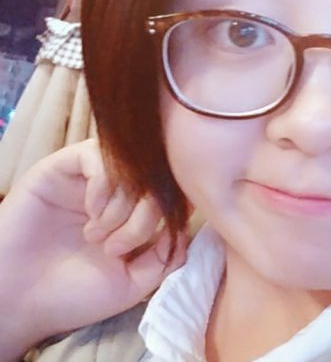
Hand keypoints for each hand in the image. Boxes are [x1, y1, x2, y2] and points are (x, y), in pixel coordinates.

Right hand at [0, 139, 186, 359]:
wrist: (16, 300)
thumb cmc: (73, 292)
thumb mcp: (133, 282)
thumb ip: (166, 255)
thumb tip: (188, 225)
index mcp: (138, 210)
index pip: (175, 186)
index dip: (176, 208)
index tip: (158, 238)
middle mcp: (119, 188)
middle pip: (159, 174)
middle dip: (147, 215)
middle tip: (117, 247)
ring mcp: (94, 174)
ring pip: (132, 163)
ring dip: (123, 204)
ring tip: (98, 235)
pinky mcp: (65, 165)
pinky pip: (100, 155)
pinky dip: (103, 186)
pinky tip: (90, 214)